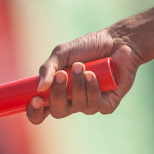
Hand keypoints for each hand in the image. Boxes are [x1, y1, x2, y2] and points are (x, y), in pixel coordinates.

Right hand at [26, 27, 144, 123]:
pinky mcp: (108, 103)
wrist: (118, 41)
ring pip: (79, 107)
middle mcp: (73, 102)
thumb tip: (40, 89)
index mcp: (57, 93)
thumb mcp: (62, 53)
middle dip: (58, 94)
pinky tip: (93, 76)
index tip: (36, 99)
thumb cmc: (89, 47)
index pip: (40, 113)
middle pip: (58, 111)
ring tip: (82, 66)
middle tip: (63, 74)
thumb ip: (47, 68)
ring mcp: (90, 103)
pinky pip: (96, 105)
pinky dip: (93, 90)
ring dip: (78, 86)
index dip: (35, 112)